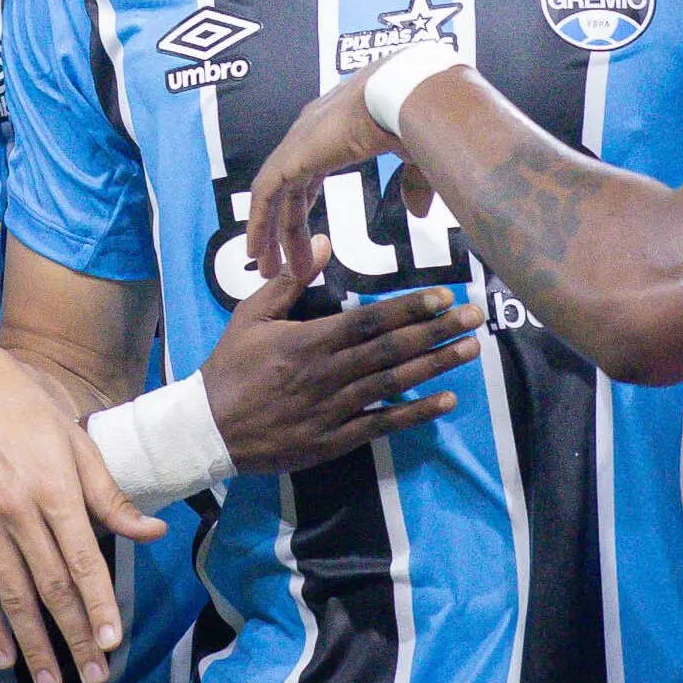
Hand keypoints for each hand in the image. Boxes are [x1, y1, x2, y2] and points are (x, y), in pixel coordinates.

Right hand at [0, 344, 157, 682]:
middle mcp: (19, 513)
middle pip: (50, 588)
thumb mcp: (80, 444)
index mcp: (55, 491)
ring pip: (12, 596)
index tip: (112, 641)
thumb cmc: (34, 414)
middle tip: (93, 676)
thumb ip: (112, 496)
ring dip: (33, 644)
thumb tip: (154, 532)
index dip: (98, 604)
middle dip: (73, 636)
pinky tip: (4, 656)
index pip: (82, 560)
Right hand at [201, 242, 482, 473]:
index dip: (409, 308)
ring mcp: (332, 409)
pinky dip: (415, 414)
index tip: (444, 297)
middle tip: (475, 317)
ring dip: (436, 367)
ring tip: (470, 350)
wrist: (207, 430)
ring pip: (393, 385)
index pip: (369, 321)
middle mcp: (327, 374)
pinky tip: (445, 400)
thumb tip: (325, 243)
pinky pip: (381, 424)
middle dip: (436, 332)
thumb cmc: (230, 367)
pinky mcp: (334, 440)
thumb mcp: (250, 316)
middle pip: (391, 350)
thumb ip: (289, 281)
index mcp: (309, 341)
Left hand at [242, 64, 406, 282]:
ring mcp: (297, 144)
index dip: (305, 211)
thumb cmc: (415, 115)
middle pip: (290, 192)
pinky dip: (258, 223)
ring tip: (268, 271)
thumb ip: (413, 183)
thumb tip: (417, 212)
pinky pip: (264, 194)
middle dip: (288, 232)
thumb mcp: (416, 157)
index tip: (312, 245)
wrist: (405, 95)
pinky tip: (256, 251)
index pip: (309, 178)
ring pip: (272, 196)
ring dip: (269, 235)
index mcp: (335, 132)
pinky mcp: (291, 155)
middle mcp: (309, 136)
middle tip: (290, 269)